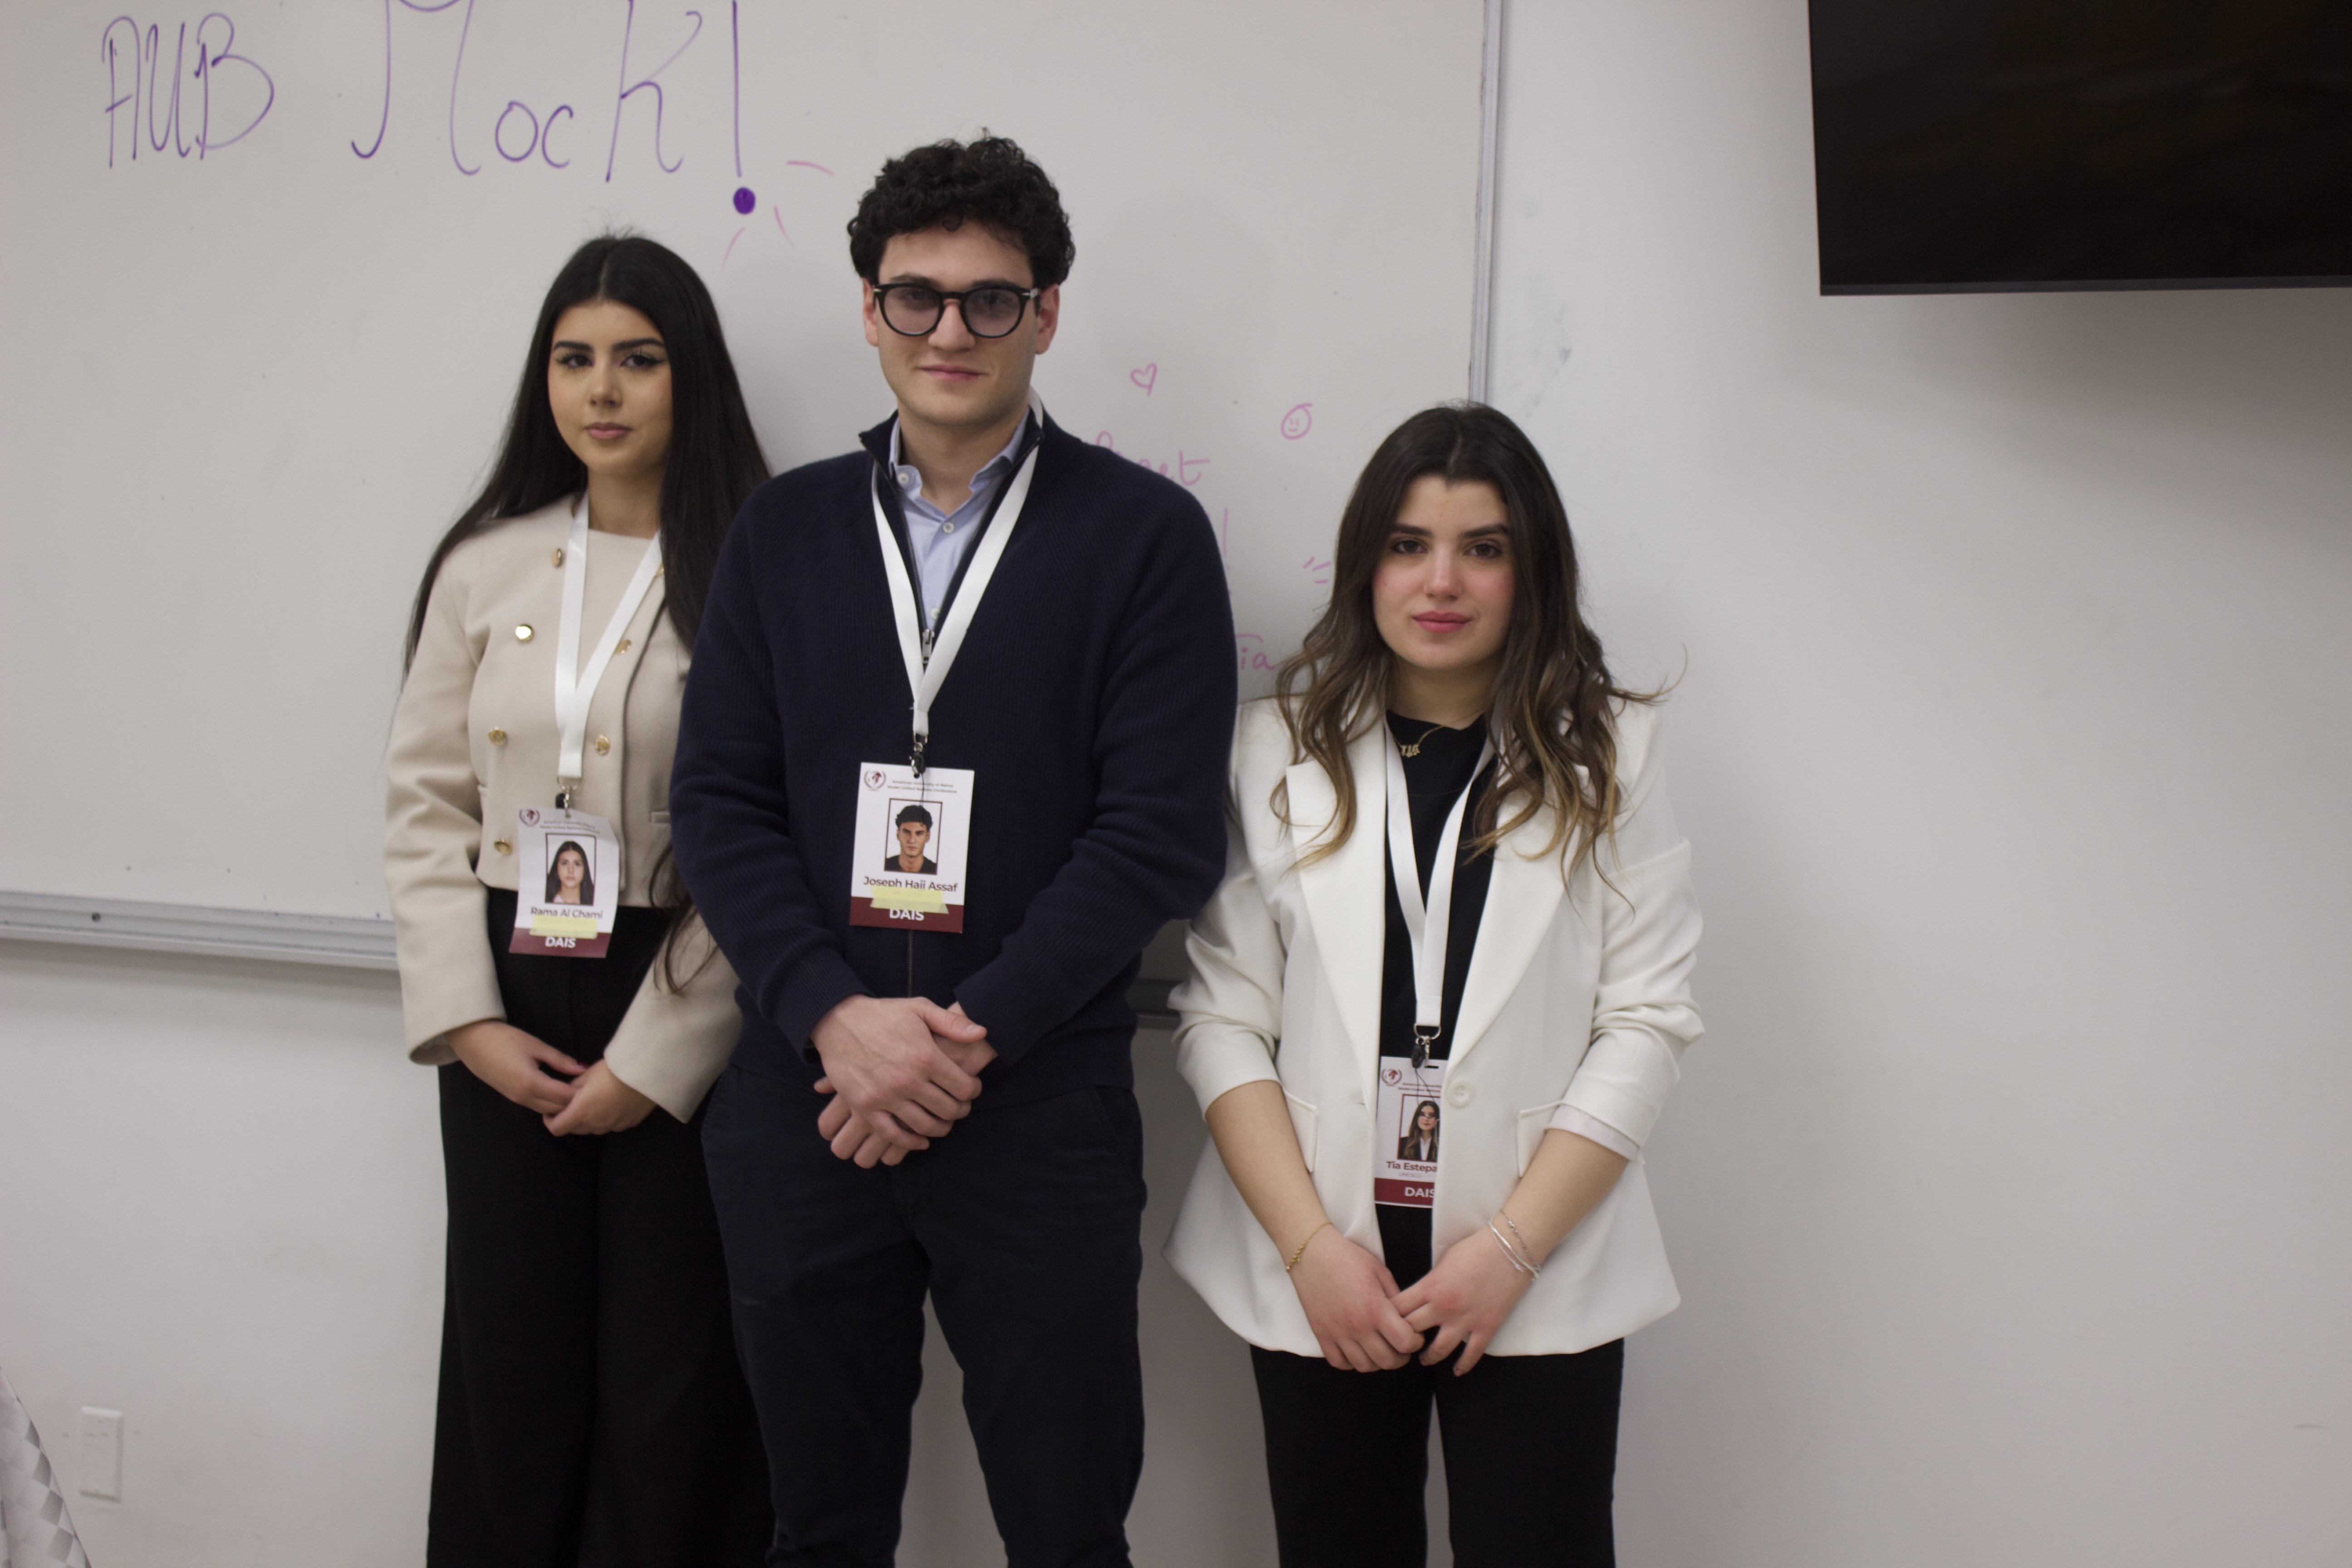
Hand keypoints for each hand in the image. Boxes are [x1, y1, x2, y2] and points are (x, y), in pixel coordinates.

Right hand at [448, 1019, 581, 1114]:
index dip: (581, 1094)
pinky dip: (550, 1102)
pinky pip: (536, 1105)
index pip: (564, 1097)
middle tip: (591, 1091)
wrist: (473, 1042)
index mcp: (531, 1083)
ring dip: (562, 1104)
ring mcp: (516, 1099)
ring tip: (578, 1092)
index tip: (595, 1087)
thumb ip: (560, 1060)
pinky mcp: (512, 1097)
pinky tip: (559, 1091)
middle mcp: (523, 1097)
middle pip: (557, 1108)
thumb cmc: (504, 1039)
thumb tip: (582, 1068)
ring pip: (546, 1110)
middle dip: (574, 1102)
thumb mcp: (536, 1046)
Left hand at [544, 1059, 656, 1136]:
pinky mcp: (628, 1124)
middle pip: (574, 1130)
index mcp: (581, 1113)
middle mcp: (596, 1125)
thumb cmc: (613, 1069)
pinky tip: (613, 1103)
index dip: (550, 1121)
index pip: (556, 1128)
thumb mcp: (586, 1075)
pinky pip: (611, 1125)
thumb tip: (566, 1094)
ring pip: (594, 1129)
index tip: (550, 1111)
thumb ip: (572, 1088)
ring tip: (595, 1102)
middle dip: (569, 1119)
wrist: (646, 1071)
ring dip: (589, 1120)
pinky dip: (606, 1118)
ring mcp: (613, 1126)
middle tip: (572, 1103)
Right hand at [808, 995, 990, 1157]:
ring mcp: (886, 1097)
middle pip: (948, 1109)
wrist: (839, 1021)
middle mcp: (908, 1080)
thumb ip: (953, 1023)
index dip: (973, 1090)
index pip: (963, 1087)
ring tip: (944, 1121)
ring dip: (941, 1128)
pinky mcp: (866, 1107)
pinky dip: (911, 1143)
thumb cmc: (883, 1014)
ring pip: (925, 1126)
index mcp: (926, 1057)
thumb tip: (982, 1033)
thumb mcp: (920, 1009)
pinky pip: (893, 1135)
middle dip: (960, 1110)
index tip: (971, 1089)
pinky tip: (921, 1140)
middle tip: (961, 1106)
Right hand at [1287, 1227, 1423, 1371]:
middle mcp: (1357, 1326)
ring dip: (1377, 1361)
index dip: (1415, 1342)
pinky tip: (1357, 1349)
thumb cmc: (1348, 1259)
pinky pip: (1339, 1362)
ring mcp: (1337, 1333)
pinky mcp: (1321, 1335)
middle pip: (1388, 1361)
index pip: (1405, 1342)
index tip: (1414, 1335)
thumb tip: (1406, 1318)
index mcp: (1375, 1308)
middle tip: (1400, 1345)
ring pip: (1364, 1366)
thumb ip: (1396, 1298)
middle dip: (1401, 1356)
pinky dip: (1351, 1362)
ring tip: (1380, 1348)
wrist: (1312, 1254)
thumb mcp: (1380, 1272)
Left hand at [1392, 1221, 1537, 1374]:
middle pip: (1412, 1330)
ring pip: (1438, 1349)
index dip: (1388, 1317)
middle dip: (1402, 1338)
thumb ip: (1430, 1281)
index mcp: (1430, 1287)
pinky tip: (1456, 1370)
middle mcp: (1444, 1307)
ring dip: (1428, 1357)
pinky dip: (1462, 1366)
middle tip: (1400, 1344)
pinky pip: (1471, 1354)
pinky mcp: (1486, 1327)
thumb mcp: (1442, 1260)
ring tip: (1423, 1360)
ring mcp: (1465, 1320)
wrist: (1509, 1249)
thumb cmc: (1475, 1249)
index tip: (1386, 1322)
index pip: (1398, 1309)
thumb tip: (1421, 1295)